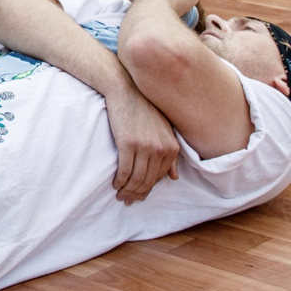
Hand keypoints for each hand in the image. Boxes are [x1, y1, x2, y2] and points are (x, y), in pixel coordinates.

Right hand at [103, 80, 181, 203]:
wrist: (126, 89)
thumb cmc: (144, 108)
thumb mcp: (163, 130)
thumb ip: (170, 154)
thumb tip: (174, 178)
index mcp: (172, 147)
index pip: (160, 178)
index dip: (149, 189)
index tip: (139, 195)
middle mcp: (160, 148)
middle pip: (148, 180)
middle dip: (138, 194)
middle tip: (128, 201)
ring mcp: (145, 146)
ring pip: (137, 179)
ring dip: (128, 191)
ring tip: (120, 195)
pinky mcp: (128, 143)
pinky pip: (125, 170)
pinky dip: (120, 181)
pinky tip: (116, 184)